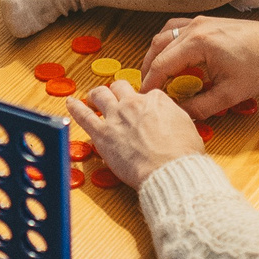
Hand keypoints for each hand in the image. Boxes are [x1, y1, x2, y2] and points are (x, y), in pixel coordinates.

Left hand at [67, 81, 208, 189]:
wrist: (170, 170)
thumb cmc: (182, 156)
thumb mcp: (188, 129)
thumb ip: (175, 119)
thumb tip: (172, 121)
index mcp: (157, 100)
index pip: (146, 94)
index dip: (143, 102)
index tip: (142, 111)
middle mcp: (134, 103)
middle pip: (120, 87)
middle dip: (118, 91)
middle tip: (115, 97)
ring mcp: (116, 116)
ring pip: (100, 94)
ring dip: (96, 95)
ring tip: (93, 97)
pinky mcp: (102, 134)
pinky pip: (83, 115)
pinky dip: (75, 107)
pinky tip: (70, 103)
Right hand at [140, 15, 258, 118]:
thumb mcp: (230, 94)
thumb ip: (202, 106)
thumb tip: (181, 114)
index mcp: (198, 43)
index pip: (161, 64)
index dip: (150, 83)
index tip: (145, 98)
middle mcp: (195, 27)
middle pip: (158, 47)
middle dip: (149, 69)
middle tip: (148, 89)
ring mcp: (200, 21)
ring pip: (165, 35)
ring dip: (156, 54)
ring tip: (156, 74)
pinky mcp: (207, 22)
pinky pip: (177, 29)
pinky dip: (169, 43)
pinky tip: (172, 57)